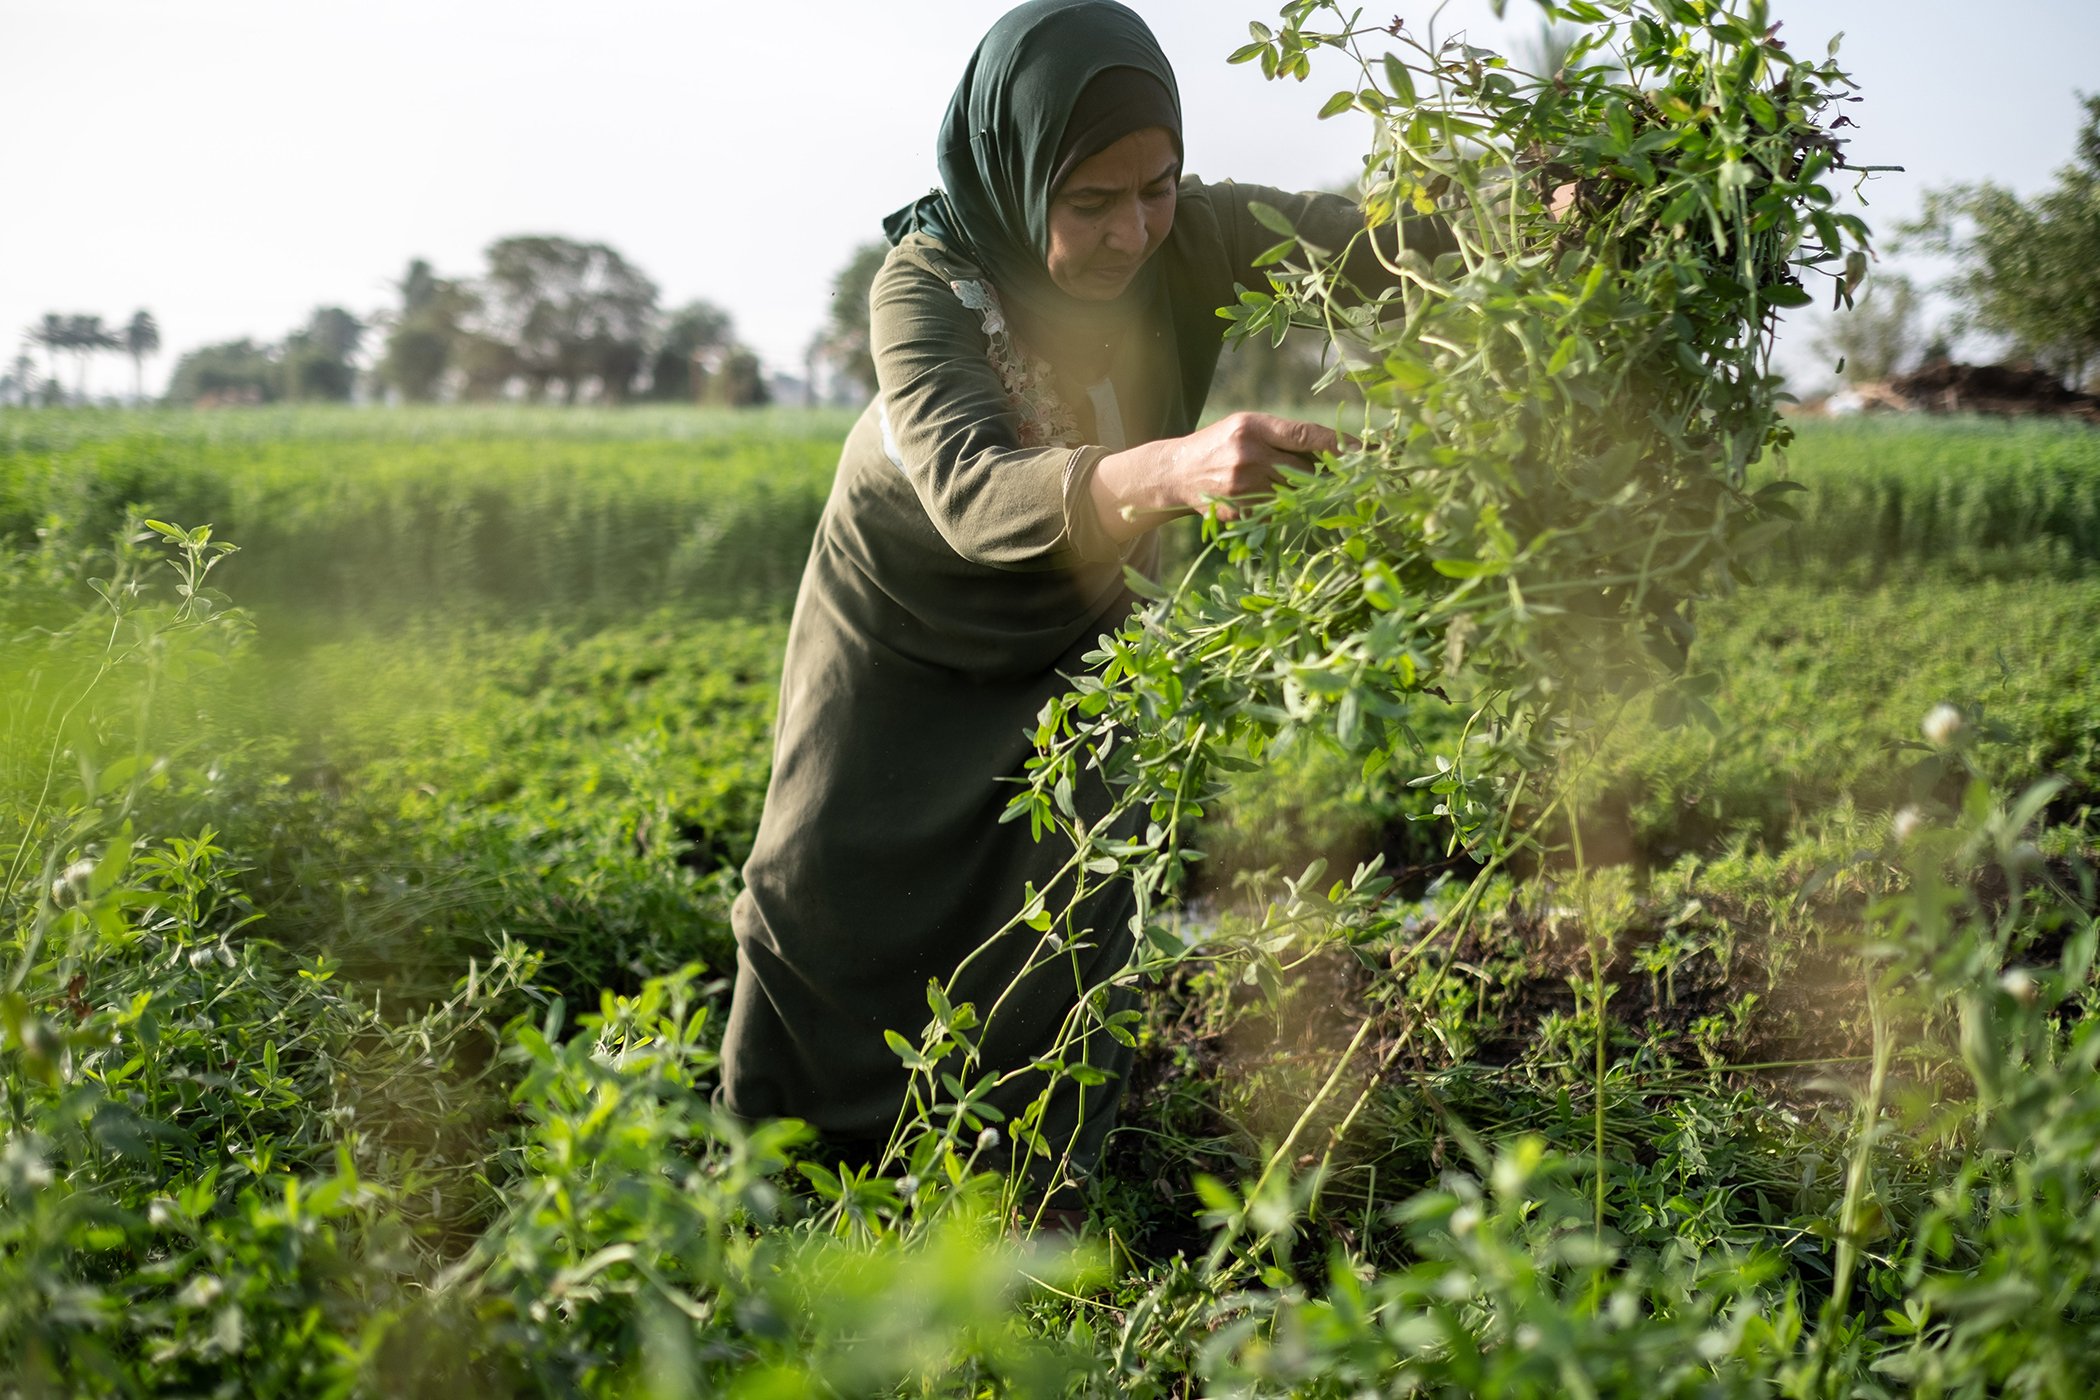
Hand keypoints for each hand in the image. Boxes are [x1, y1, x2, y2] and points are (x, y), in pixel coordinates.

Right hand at [1166, 412, 1339, 518]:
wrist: (1177, 473)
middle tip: (1334, 475)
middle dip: (1321, 473)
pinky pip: (1277, 511)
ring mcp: (1244, 486)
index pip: (1305, 435)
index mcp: (1252, 427)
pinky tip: (1262, 496)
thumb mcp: (1246, 426)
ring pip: (1295, 493)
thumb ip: (1283, 436)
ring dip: (1301, 492)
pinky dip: (1280, 506)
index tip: (1363, 451)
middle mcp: (1249, 455)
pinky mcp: (1240, 511)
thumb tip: (1334, 449)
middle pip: (1305, 469)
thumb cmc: (1219, 445)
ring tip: (1286, 483)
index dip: (1338, 444)